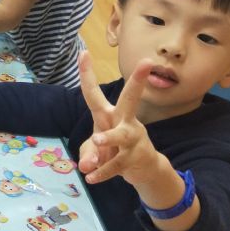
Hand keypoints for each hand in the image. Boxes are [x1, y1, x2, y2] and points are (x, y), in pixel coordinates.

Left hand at [77, 52, 163, 184]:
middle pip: (130, 99)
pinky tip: (90, 177)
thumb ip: (88, 153)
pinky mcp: (132, 159)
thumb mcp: (96, 149)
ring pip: (121, 135)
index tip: (83, 52)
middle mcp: (124, 122)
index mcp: (110, 114)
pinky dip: (101, 172)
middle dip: (138, 82)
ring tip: (96, 140)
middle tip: (147, 63)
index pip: (95, 93)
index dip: (87, 74)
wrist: (145, 169)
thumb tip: (85, 165)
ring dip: (108, 137)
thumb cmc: (115, 149)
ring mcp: (131, 140)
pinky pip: (115, 166)